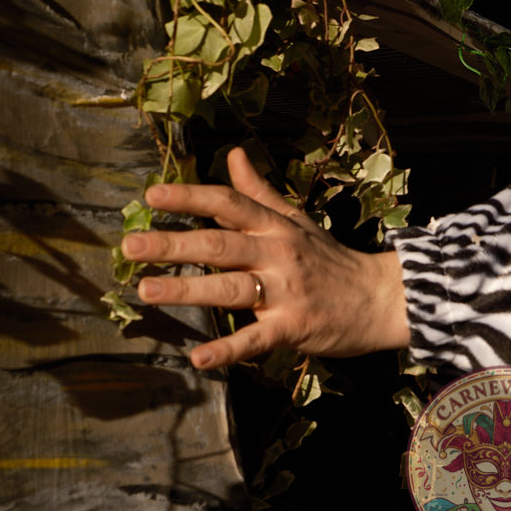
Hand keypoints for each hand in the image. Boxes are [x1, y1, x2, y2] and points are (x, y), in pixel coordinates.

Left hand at [120, 147, 409, 368]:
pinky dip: (228, 349)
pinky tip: (199, 357)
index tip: (152, 195)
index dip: (191, 197)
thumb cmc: (331, 260)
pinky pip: (256, 339)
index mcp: (276, 227)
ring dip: (187, 290)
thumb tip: (233, 153)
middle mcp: (278, 254)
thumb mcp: (296, 220)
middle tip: (130, 246)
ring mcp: (286, 291)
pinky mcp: (294, 327)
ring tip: (146, 290)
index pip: (229, 204)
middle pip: (220, 245)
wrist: (380, 299)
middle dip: (173, 244)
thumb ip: (260, 191)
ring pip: (230, 288)